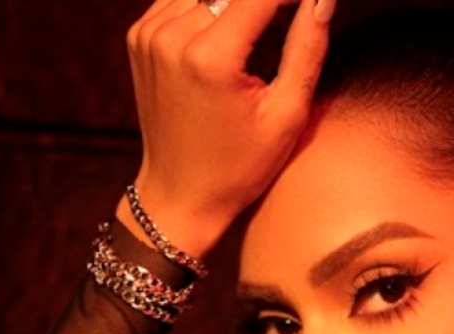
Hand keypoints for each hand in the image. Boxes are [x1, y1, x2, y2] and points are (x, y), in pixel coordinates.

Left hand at [119, 0, 335, 255]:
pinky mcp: (140, 36)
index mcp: (210, 58)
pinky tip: (232, 27)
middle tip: (296, 10)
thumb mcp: (287, 115)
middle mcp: (172, 37)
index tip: (313, 1)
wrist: (180, 195)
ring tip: (266, 24)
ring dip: (239, 1)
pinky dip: (210, 4)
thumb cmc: (239, 167)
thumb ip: (307, 48)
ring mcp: (149, 34)